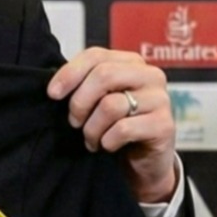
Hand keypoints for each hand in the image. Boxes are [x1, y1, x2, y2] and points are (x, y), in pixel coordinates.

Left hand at [47, 47, 176, 203]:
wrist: (145, 161)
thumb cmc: (117, 125)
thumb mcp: (100, 100)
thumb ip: (85, 84)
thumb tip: (55, 87)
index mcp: (132, 62)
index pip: (95, 55)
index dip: (69, 73)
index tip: (52, 94)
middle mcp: (150, 75)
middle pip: (103, 75)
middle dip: (80, 102)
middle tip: (74, 121)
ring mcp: (161, 99)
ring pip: (110, 105)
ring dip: (91, 128)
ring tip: (90, 139)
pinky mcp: (164, 125)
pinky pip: (123, 129)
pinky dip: (107, 141)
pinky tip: (107, 146)